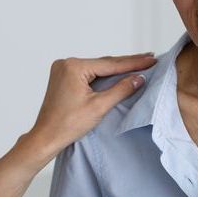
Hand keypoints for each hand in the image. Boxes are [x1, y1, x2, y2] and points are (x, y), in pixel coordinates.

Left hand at [22, 54, 155, 163]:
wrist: (46, 137)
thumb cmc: (68, 124)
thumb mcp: (99, 107)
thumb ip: (120, 90)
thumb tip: (138, 78)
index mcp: (73, 67)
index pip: (110, 64)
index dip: (133, 63)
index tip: (151, 60)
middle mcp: (66, 63)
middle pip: (103, 64)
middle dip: (126, 63)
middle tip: (149, 58)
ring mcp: (63, 70)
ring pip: (96, 68)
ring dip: (115, 69)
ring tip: (138, 63)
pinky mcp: (63, 78)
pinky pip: (88, 73)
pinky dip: (103, 75)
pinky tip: (117, 73)